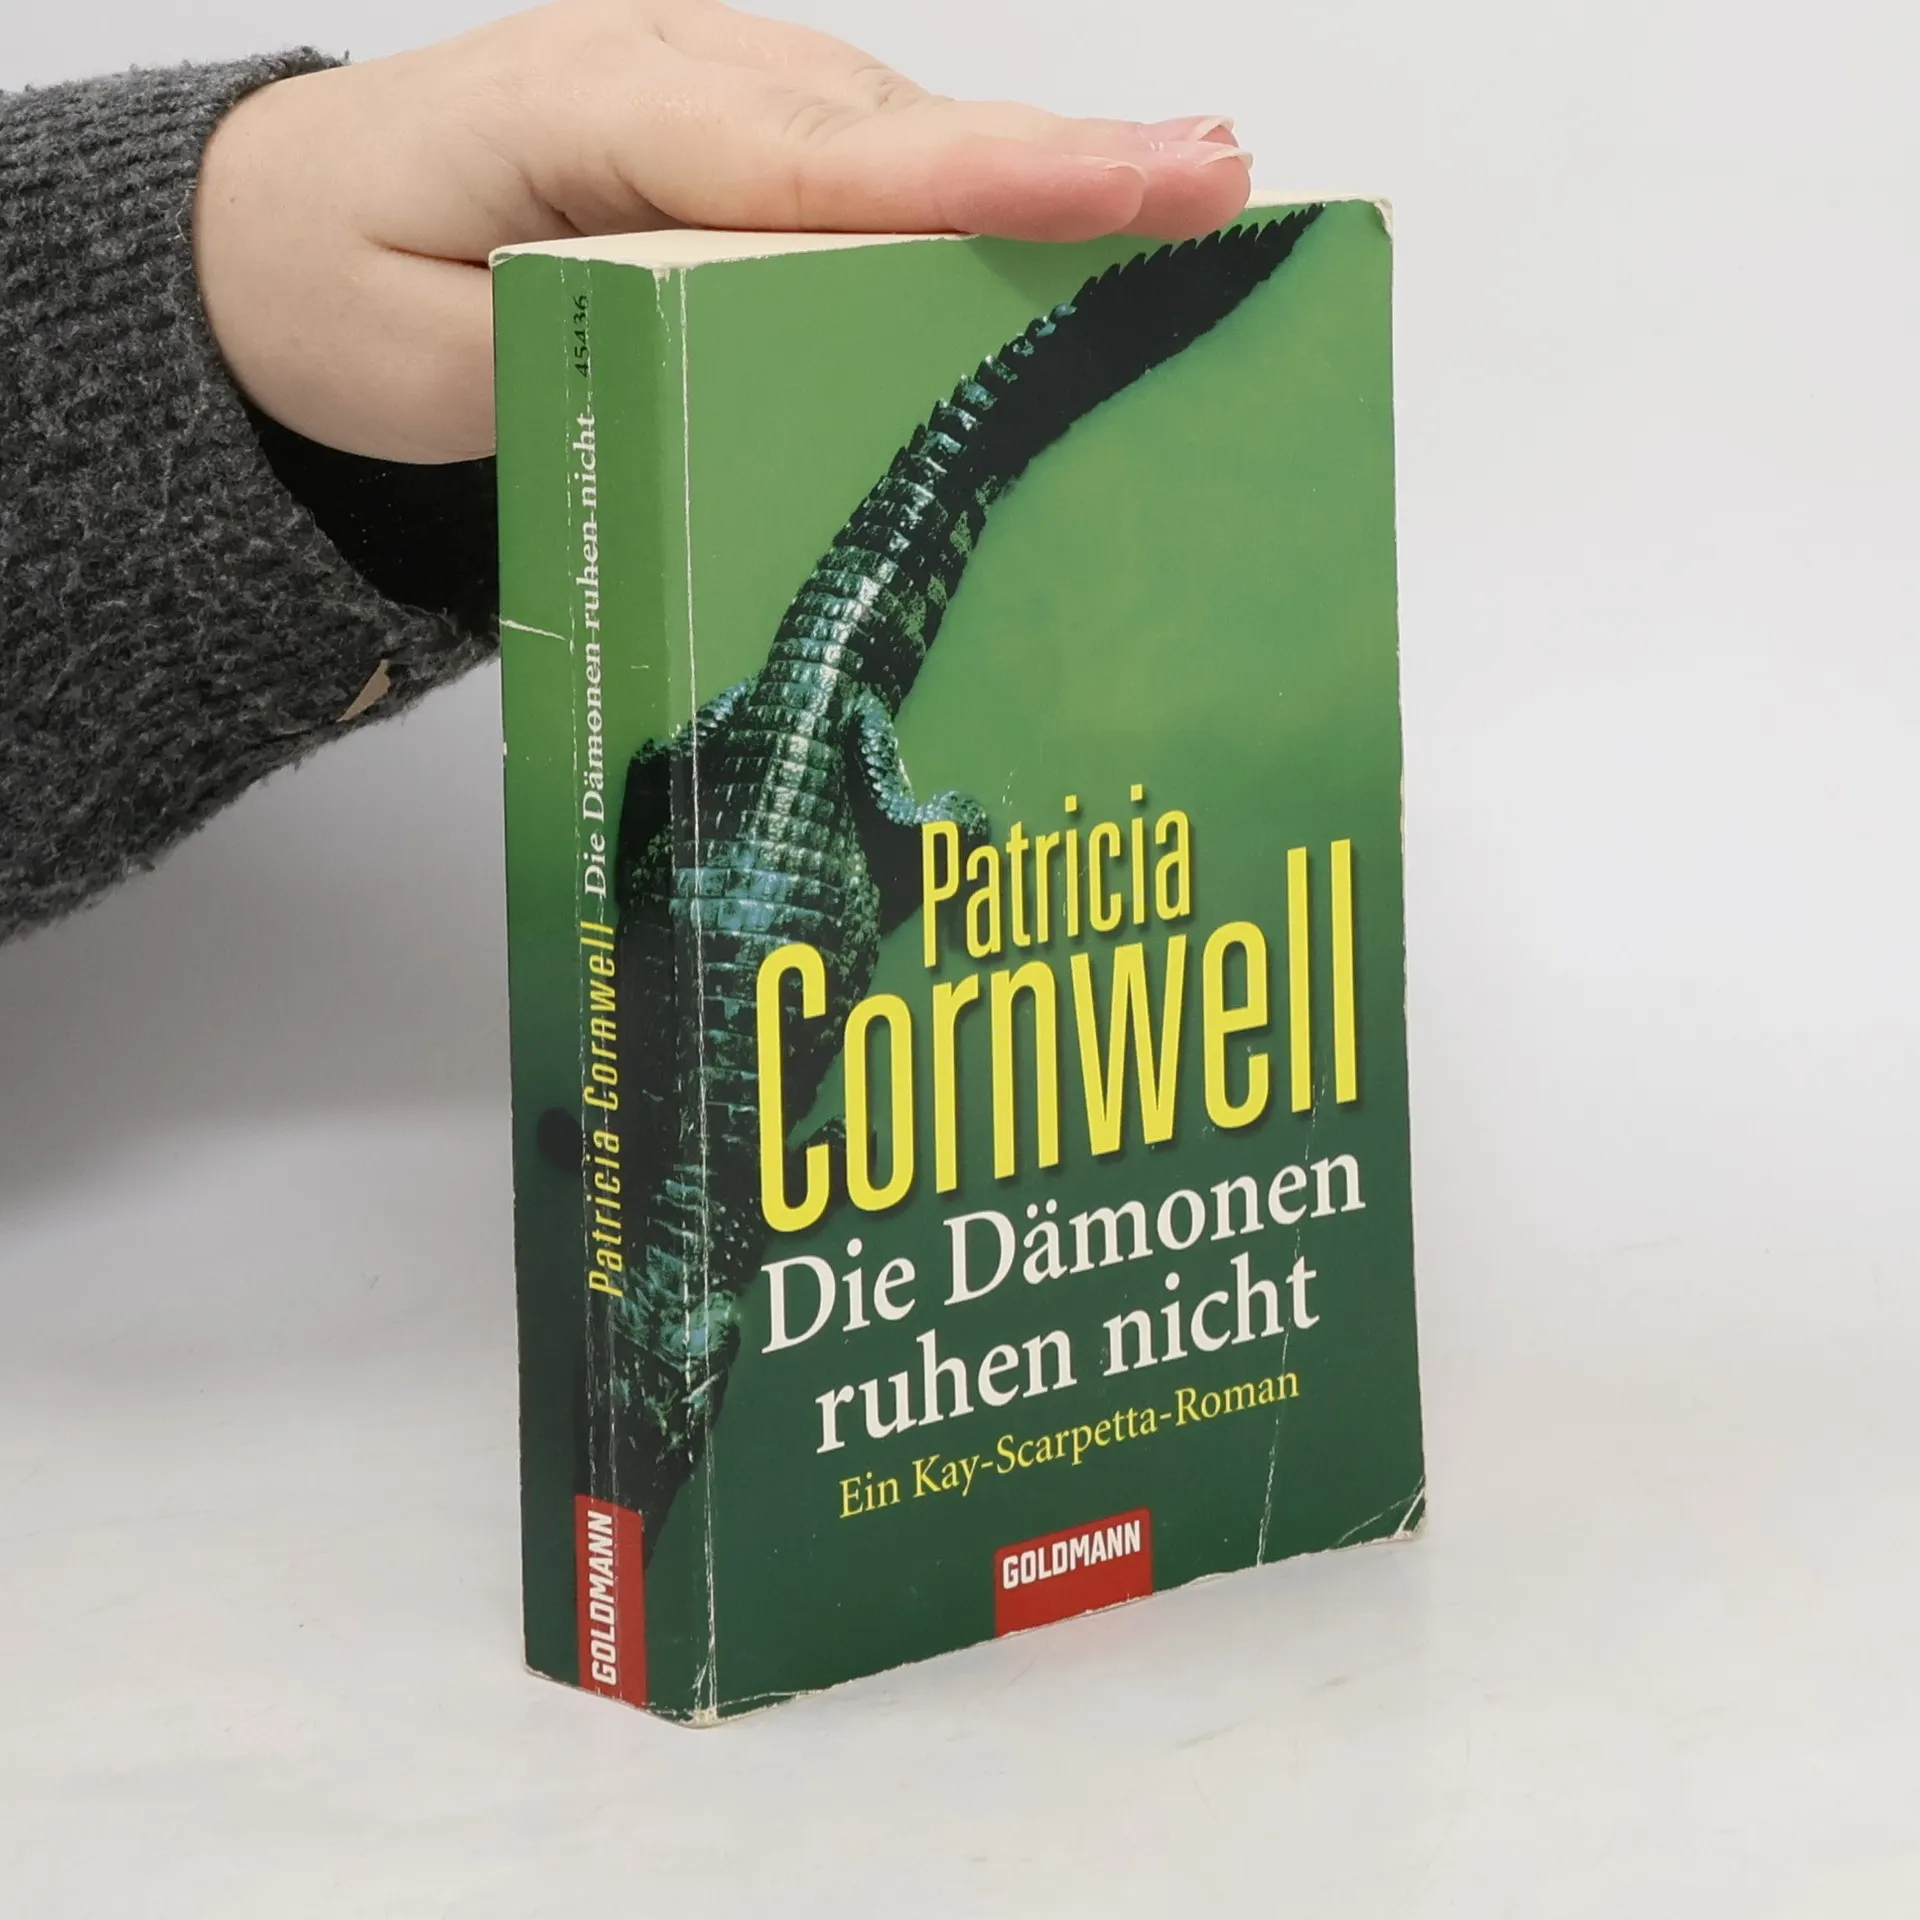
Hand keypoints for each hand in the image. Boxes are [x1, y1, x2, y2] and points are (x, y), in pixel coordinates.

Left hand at [193, 0, 1252, 463]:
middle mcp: (671, 76)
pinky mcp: (731, 136)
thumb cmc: (338, 279)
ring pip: (896, 137)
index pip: (814, 154)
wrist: (276, 228)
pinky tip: (1070, 212)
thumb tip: (745, 363)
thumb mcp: (423, 361)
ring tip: (1191, 194)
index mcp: (589, 112)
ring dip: (1040, 174)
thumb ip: (582, 351)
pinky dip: (971, 193)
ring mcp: (708, 96)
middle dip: (1060, 159)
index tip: (1123, 183)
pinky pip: (868, 161)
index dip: (976, 179)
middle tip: (1221, 181)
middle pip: (891, 129)